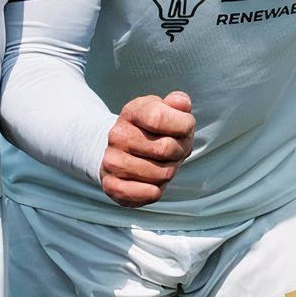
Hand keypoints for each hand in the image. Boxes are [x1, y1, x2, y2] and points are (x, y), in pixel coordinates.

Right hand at [100, 91, 195, 207]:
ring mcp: (112, 160)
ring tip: (162, 165)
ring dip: (169, 172)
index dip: (183, 125)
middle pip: (166, 148)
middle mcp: (117, 135)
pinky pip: (140, 193)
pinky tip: (153, 185)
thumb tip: (181, 103)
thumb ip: (178, 103)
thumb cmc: (155, 131)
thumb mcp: (166, 111)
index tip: (184, 128)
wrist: (124, 152)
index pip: (159, 117)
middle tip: (174, 151)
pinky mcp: (111, 184)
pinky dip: (153, 192)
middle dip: (179, 152)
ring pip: (160, 174)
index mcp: (132, 111)